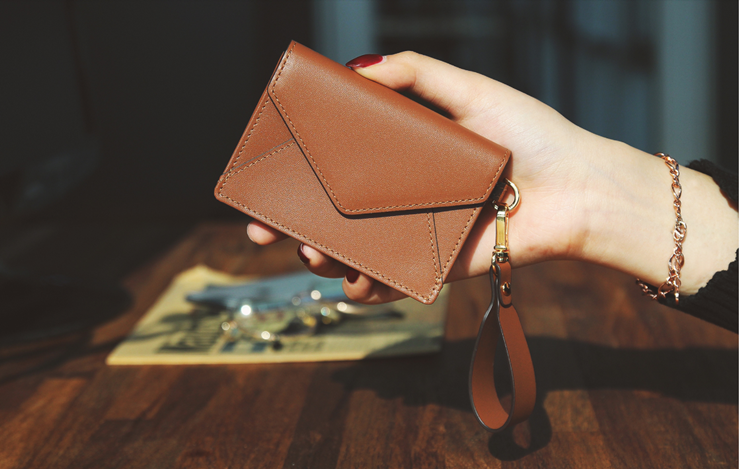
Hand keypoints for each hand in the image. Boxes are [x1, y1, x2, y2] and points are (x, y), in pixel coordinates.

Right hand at [248, 51, 597, 302]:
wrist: (578, 190)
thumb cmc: (530, 136)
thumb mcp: (471, 90)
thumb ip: (416, 72)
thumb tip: (357, 69)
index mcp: (403, 155)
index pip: (337, 164)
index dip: (299, 172)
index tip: (267, 175)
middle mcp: (402, 196)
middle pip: (333, 214)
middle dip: (292, 225)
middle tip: (263, 230)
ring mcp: (415, 233)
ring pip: (353, 252)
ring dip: (322, 258)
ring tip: (314, 253)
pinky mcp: (435, 267)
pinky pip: (390, 283)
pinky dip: (366, 289)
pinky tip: (354, 282)